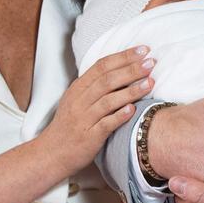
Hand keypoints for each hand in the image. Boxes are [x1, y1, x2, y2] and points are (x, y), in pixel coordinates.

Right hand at [40, 46, 155, 173]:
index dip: (123, 56)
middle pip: (107, 80)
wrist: (52, 153)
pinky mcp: (89, 137)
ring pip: (108, 101)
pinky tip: (133, 110)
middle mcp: (80, 100)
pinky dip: (119, 116)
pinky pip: (106, 124)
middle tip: (151, 62)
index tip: (143, 50)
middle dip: (131, 69)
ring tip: (150, 83)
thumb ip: (96, 85)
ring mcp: (84, 119)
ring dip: (131, 91)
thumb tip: (124, 69)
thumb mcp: (77, 99)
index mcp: (78, 88)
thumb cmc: (70, 124)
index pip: (102, 66)